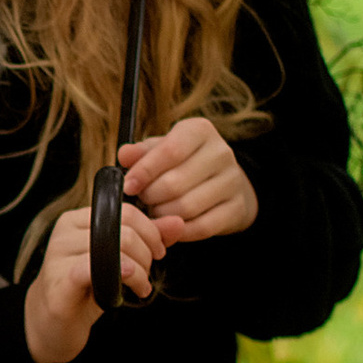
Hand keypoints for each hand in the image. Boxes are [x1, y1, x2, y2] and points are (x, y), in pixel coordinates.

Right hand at [23, 194, 159, 362]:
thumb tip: (178, 223)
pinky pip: (93, 269)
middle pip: (122, 229)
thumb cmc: (85, 289)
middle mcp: (63, 232)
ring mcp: (57, 256)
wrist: (51, 325)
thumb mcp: (117, 260)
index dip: (151, 231)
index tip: (158, 253)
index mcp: (76, 220)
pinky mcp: (58, 282)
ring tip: (141, 287)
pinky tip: (129, 288)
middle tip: (147, 274)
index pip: (124, 211)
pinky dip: (120, 276)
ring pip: (114, 249)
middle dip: (146, 254)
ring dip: (138, 271)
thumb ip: (146, 239)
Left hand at [118, 113, 257, 246]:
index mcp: (200, 131)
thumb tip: (125, 155)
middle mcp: (221, 152)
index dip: (144, 171)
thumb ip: (141, 152)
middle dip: (151, 197)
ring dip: (163, 215)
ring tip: (155, 212)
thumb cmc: (182, 163)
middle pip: (175, 183)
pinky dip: (180, 231)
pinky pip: (202, 227)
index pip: (170, 151)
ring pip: (187, 207)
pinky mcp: (238, 207)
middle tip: (143, 201)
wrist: (221, 181)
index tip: (128, 186)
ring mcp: (233, 180)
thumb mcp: (160, 150)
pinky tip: (170, 225)